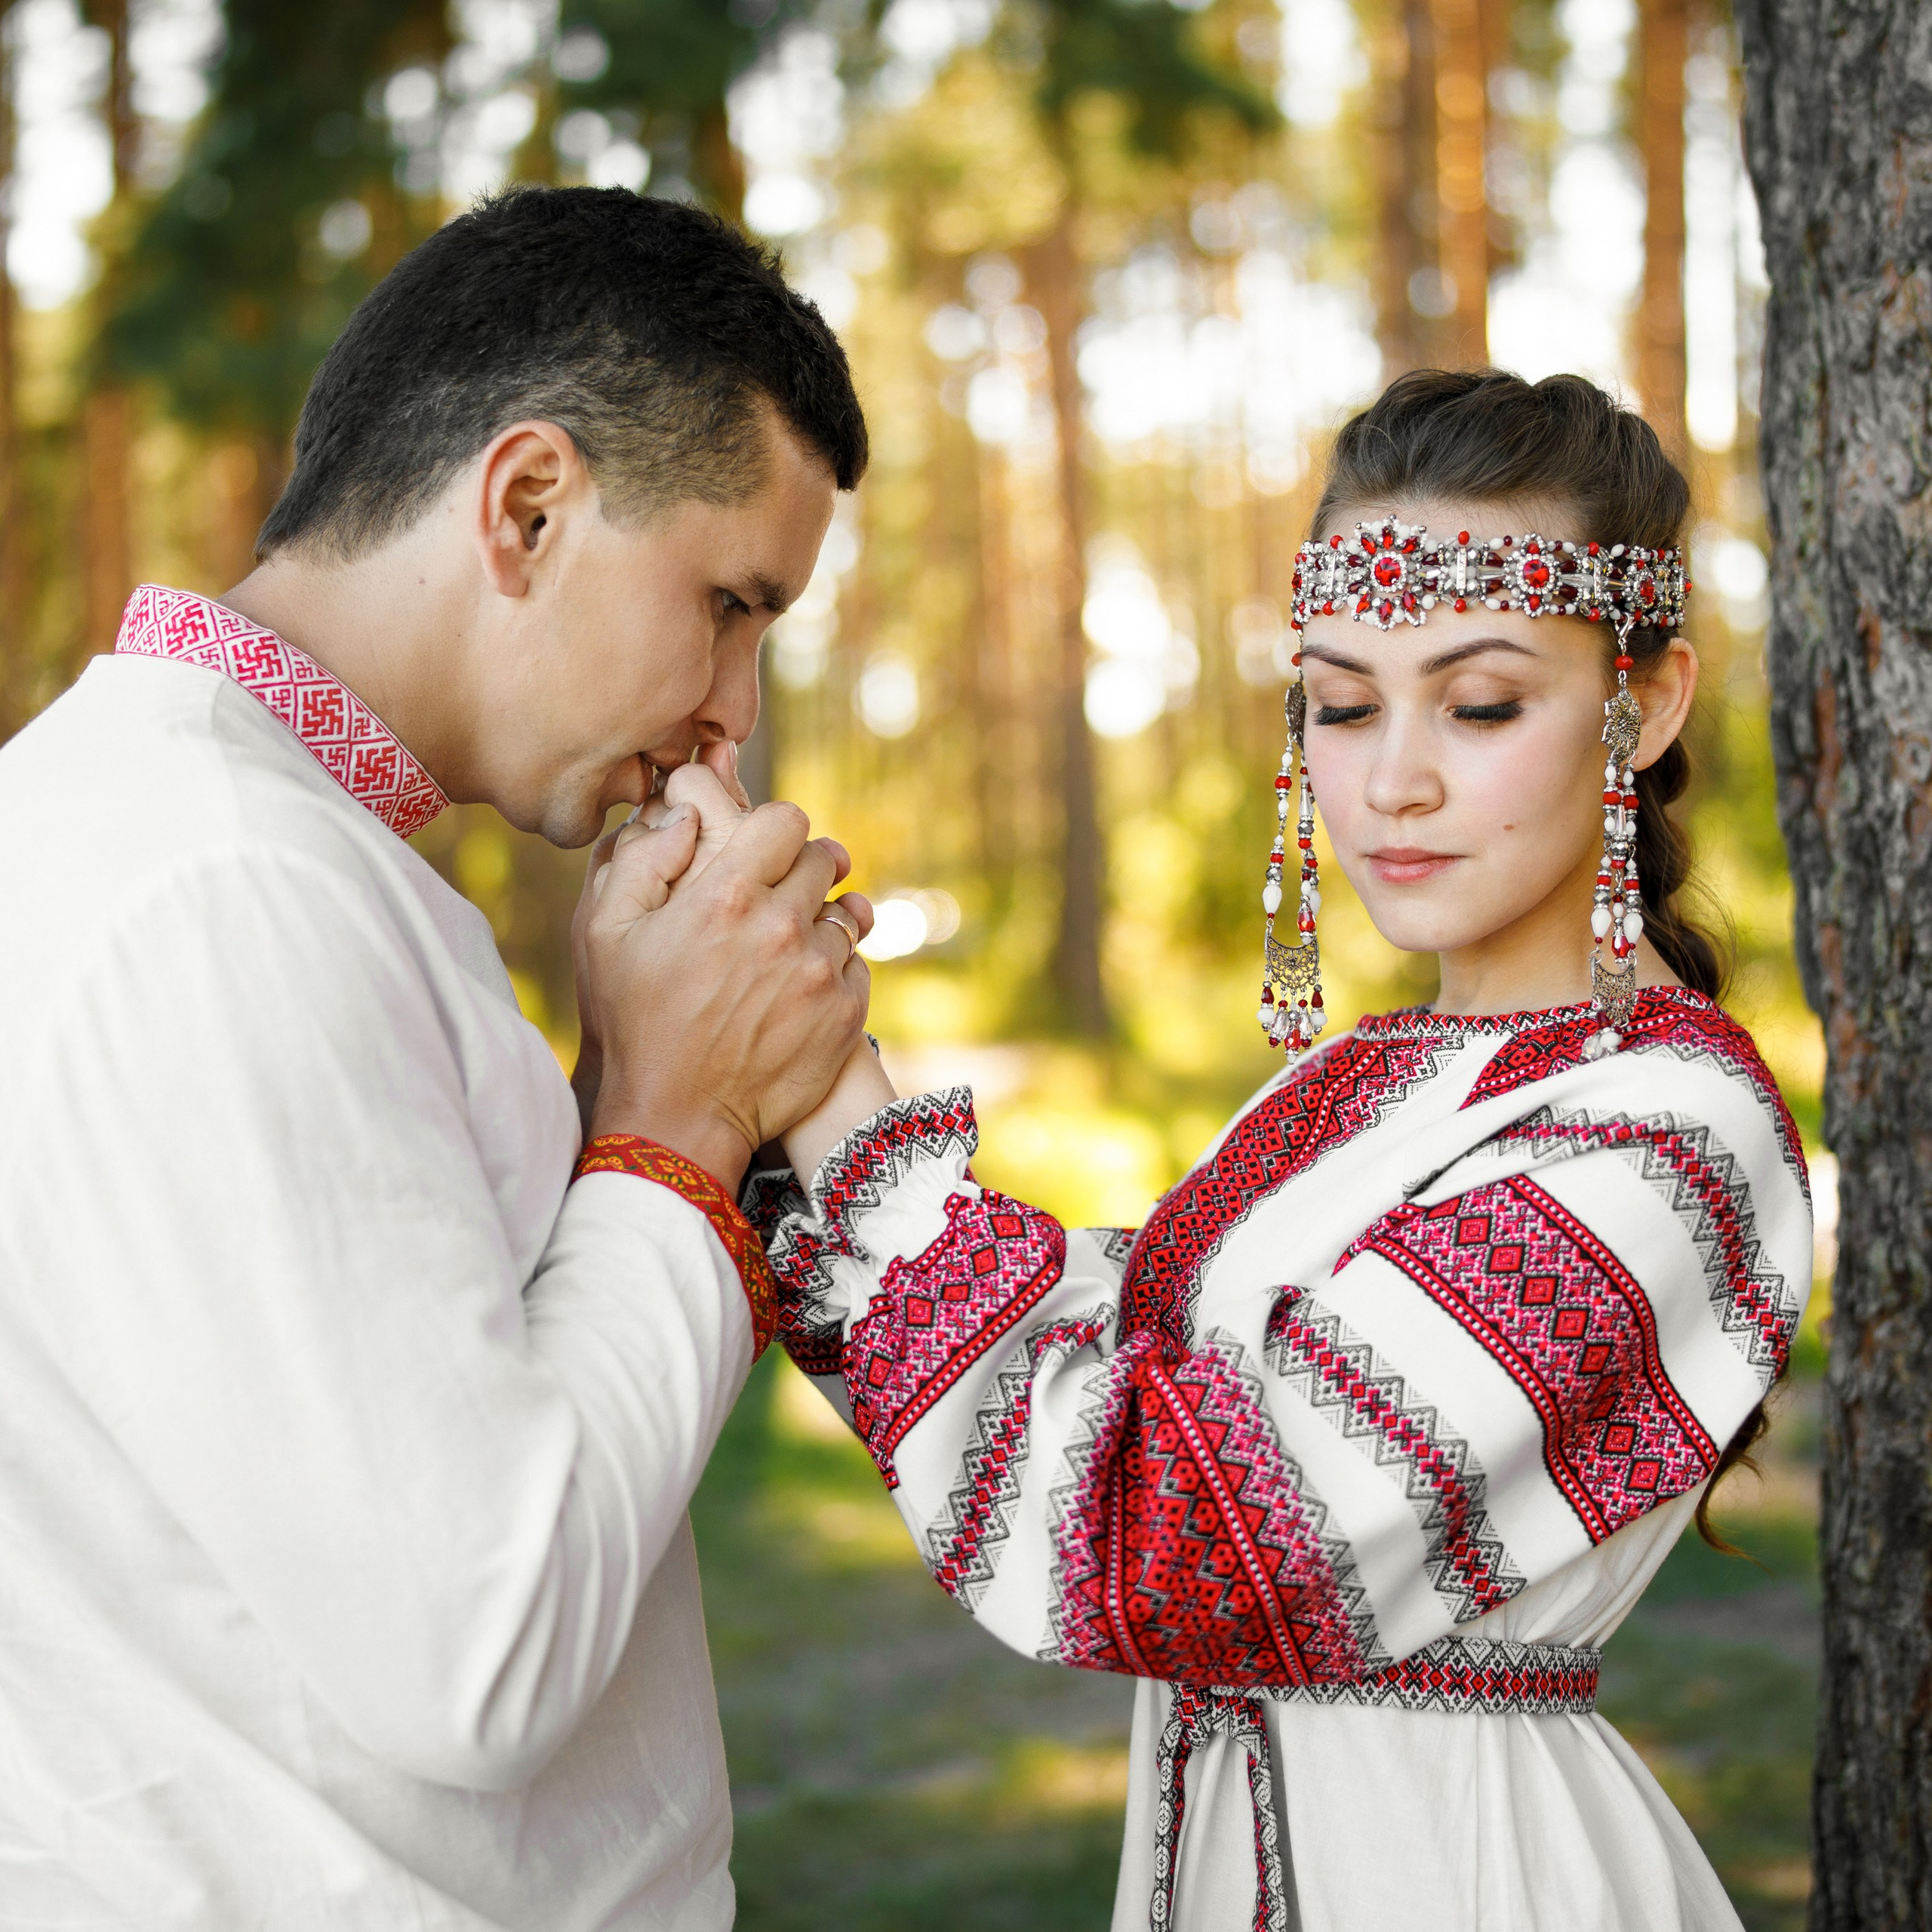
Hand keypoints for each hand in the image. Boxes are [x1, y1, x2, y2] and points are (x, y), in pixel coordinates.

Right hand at [576, 762, 876, 1190]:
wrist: (677, 1117)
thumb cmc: (633, 1023)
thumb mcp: (604, 934)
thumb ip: (640, 861)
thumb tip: (683, 817)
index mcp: (724, 895)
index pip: (787, 820)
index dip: (776, 829)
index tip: (764, 849)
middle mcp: (781, 926)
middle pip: (822, 861)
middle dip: (799, 870)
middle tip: (775, 898)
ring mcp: (818, 972)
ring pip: (842, 915)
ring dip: (817, 924)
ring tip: (781, 952)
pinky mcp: (844, 1014)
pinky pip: (855, 965)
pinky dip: (832, 970)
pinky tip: (796, 991)